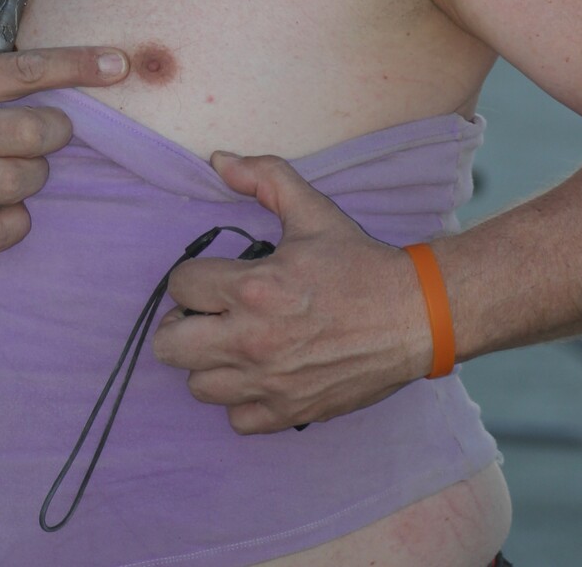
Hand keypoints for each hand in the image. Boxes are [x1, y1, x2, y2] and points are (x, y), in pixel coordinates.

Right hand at [0, 0, 128, 255]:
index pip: (23, 70)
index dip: (77, 65)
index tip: (118, 63)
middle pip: (38, 132)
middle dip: (55, 129)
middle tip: (41, 128)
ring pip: (28, 180)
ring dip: (33, 173)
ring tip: (12, 164)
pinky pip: (6, 230)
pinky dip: (14, 220)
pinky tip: (0, 204)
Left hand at [152, 150, 431, 432]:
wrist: (412, 316)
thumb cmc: (359, 263)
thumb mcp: (312, 210)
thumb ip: (264, 177)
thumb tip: (219, 160)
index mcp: (254, 288)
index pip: (180, 285)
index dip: (192, 277)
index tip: (212, 278)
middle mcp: (252, 340)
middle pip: (168, 345)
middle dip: (182, 323)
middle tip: (208, 314)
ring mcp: (269, 382)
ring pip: (197, 386)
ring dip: (208, 363)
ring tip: (232, 344)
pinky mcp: (288, 412)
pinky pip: (236, 420)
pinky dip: (242, 400)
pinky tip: (259, 374)